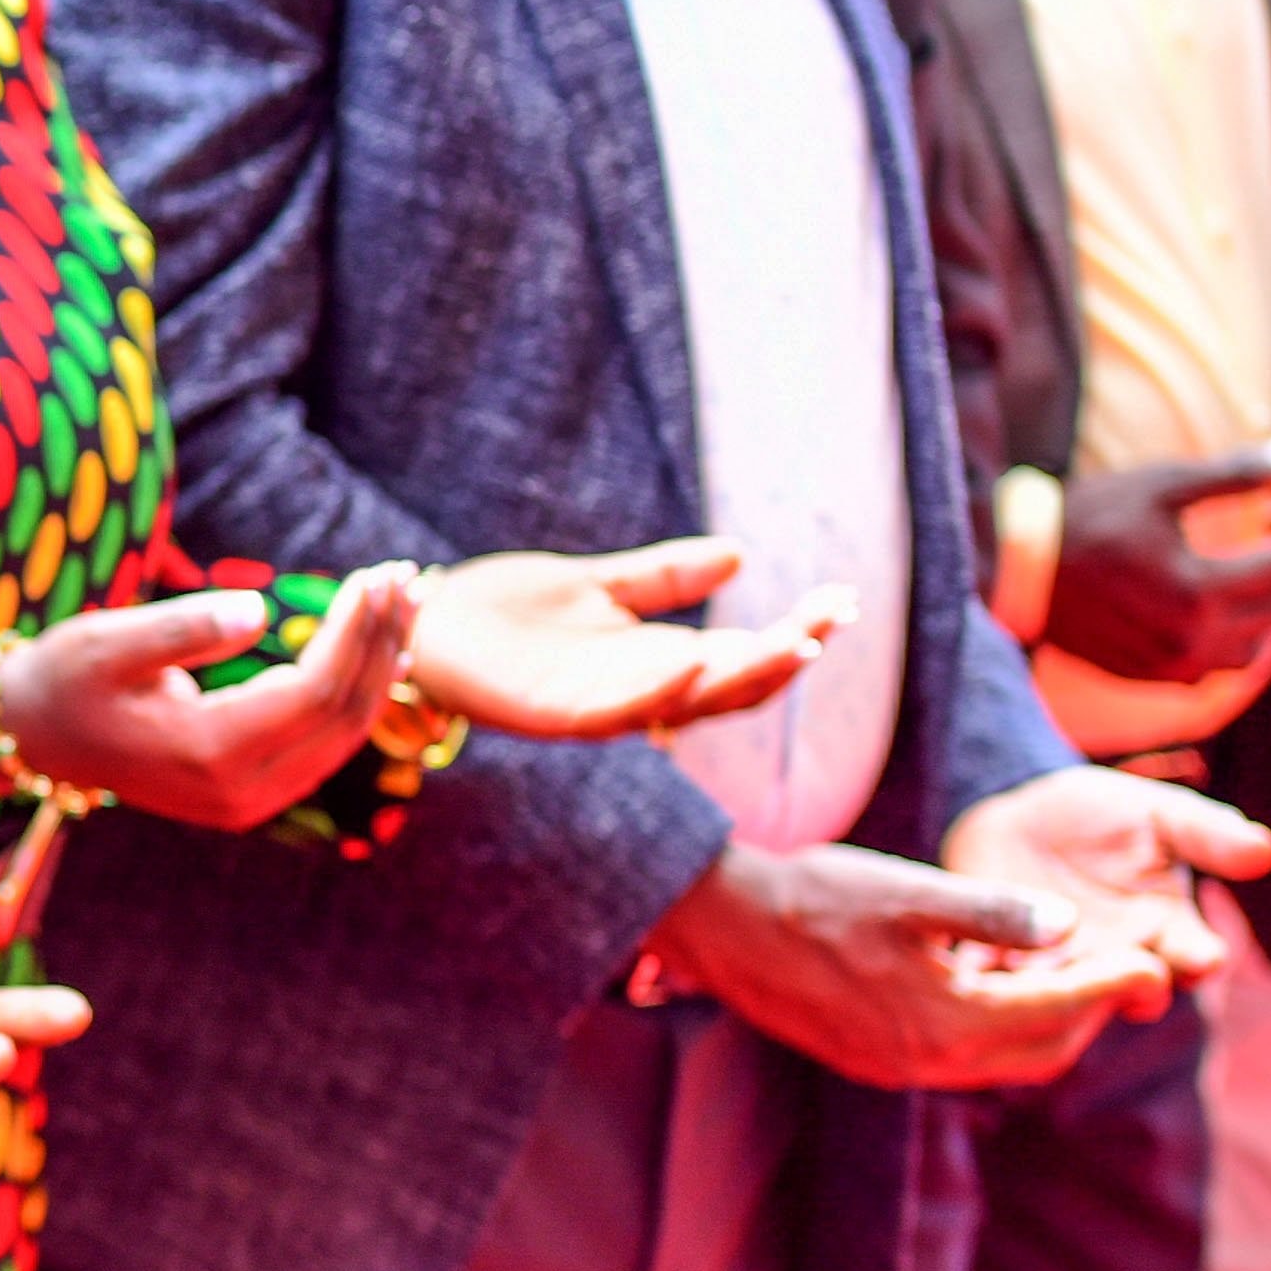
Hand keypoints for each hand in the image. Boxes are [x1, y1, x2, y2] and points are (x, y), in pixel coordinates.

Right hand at [0, 573, 415, 832]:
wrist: (40, 737)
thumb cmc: (67, 677)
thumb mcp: (107, 642)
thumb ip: (182, 629)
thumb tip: (258, 611)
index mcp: (207, 752)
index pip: (313, 693)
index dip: (354, 634)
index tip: (375, 575)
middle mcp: (240, 792)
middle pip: (344, 717)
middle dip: (382, 643)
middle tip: (408, 576)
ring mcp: (250, 802)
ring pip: (344, 733)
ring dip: (380, 664)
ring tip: (406, 600)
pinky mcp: (254, 794)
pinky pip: (326, 743)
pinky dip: (358, 691)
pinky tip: (381, 648)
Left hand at [408, 539, 846, 739]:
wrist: (429, 625)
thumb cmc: (507, 610)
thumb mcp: (597, 585)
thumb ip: (662, 578)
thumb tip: (737, 557)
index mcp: (652, 661)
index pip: (742, 657)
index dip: (794, 634)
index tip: (841, 602)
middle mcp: (636, 690)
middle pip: (729, 685)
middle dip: (784, 656)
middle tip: (830, 623)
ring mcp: (598, 706)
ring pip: (685, 703)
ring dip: (739, 677)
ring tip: (792, 645)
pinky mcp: (554, 713)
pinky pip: (614, 713)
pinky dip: (654, 693)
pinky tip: (690, 664)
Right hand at [637, 835, 1144, 1093]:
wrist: (719, 925)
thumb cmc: (813, 895)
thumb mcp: (910, 890)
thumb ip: (992, 911)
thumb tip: (1068, 925)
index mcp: (945, 1020)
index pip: (1058, 1011)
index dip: (1114, 985)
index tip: (1158, 962)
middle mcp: (927, 1061)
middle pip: (1042, 1051)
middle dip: (1090, 1012)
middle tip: (1124, 968)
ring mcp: (898, 1068)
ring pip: (1003, 1060)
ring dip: (1045, 1022)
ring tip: (1070, 973)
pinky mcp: (874, 1061)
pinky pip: (961, 1058)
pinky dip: (997, 1027)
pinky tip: (996, 982)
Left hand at [942, 763, 1270, 995]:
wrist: (1023, 817)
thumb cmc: (1106, 817)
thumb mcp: (1159, 814)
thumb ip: (1207, 835)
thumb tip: (1265, 849)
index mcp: (1168, 933)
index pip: (1196, 958)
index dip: (1199, 959)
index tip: (1203, 956)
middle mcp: (1118, 965)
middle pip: (1133, 993)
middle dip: (1131, 990)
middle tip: (1128, 981)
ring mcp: (1059, 972)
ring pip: (1062, 999)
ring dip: (1055, 994)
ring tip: (1047, 982)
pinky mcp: (997, 965)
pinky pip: (989, 983)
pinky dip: (982, 980)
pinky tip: (973, 968)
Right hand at [1041, 450, 1270, 680]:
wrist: (1016, 571)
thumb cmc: (1089, 516)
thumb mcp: (1164, 485)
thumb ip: (1239, 476)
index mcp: (1196, 590)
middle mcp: (1188, 639)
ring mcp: (1167, 665)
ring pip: (1248, 651)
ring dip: (1267, 618)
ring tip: (1268, 585)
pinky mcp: (1146, 676)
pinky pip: (1211, 670)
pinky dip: (1231, 644)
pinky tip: (1225, 616)